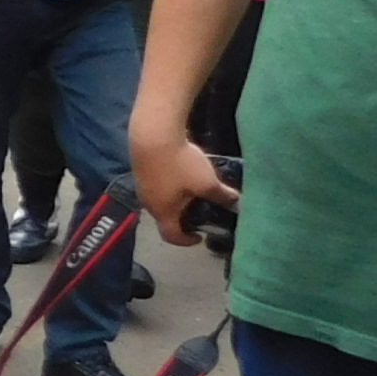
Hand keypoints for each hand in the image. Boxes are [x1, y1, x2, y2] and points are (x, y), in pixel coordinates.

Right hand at [131, 125, 238, 249]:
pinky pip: (156, 188)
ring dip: (175, 202)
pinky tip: (179, 172)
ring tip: (191, 189)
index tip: (200, 236)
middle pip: (165, 219)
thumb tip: (236, 203)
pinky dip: (168, 188)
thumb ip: (222, 196)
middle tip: (200, 208)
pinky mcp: (139, 172)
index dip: (187, 241)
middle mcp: (148, 204)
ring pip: (160, 202)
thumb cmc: (179, 164)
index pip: (172, 237)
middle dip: (183, 218)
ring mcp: (141, 187)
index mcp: (163, 212)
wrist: (152, 134)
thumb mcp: (207, 182)